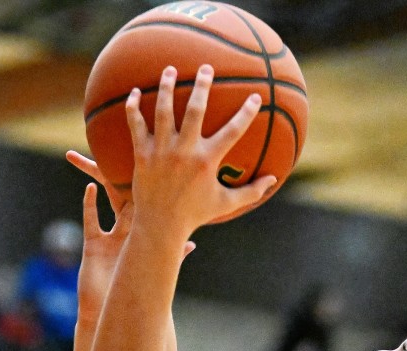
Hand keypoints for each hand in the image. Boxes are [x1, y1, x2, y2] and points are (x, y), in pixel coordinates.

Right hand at [70, 154, 195, 322]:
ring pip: (103, 197)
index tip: (154, 153)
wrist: (116, 308)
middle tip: (117, 140)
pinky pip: (91, 219)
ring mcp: (110, 234)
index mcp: (145, 230)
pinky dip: (90, 204)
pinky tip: (88, 187)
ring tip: (82, 157)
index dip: (150, 176)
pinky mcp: (93, 244)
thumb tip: (191, 244)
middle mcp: (128, 227)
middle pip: (124, 187)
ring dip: (94, 176)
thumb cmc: (140, 291)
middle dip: (118, 165)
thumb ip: (172, 255)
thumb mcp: (156, 270)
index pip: (149, 197)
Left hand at [126, 64, 275, 240]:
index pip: (232, 131)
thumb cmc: (195, 215)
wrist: (160, 226)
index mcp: (207, 161)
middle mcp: (185, 151)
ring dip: (167, 87)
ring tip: (170, 70)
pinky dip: (133, 108)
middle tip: (206, 68)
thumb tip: (273, 180)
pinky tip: (134, 92)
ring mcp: (162, 151)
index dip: (246, 113)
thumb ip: (250, 192)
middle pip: (195, 110)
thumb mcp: (225, 204)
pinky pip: (136, 125)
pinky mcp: (143, 154)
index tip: (255, 96)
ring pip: (163, 111)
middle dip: (202, 86)